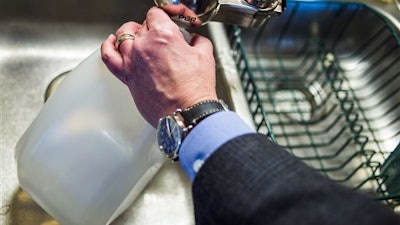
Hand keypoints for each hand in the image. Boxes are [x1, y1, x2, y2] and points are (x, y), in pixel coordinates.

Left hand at [101, 7, 217, 126]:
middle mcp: (144, 46)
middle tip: (164, 37)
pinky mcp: (127, 77)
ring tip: (136, 33)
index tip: (170, 21)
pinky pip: (109, 56)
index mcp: (163, 36)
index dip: (165, 15)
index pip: (157, 14)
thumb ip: (197, 41)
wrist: (187, 112)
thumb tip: (193, 40)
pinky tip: (112, 42)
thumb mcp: (205, 56)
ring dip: (131, 31)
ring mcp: (133, 61)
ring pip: (123, 36)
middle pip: (142, 26)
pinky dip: (108, 46)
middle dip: (154, 28)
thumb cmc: (194, 89)